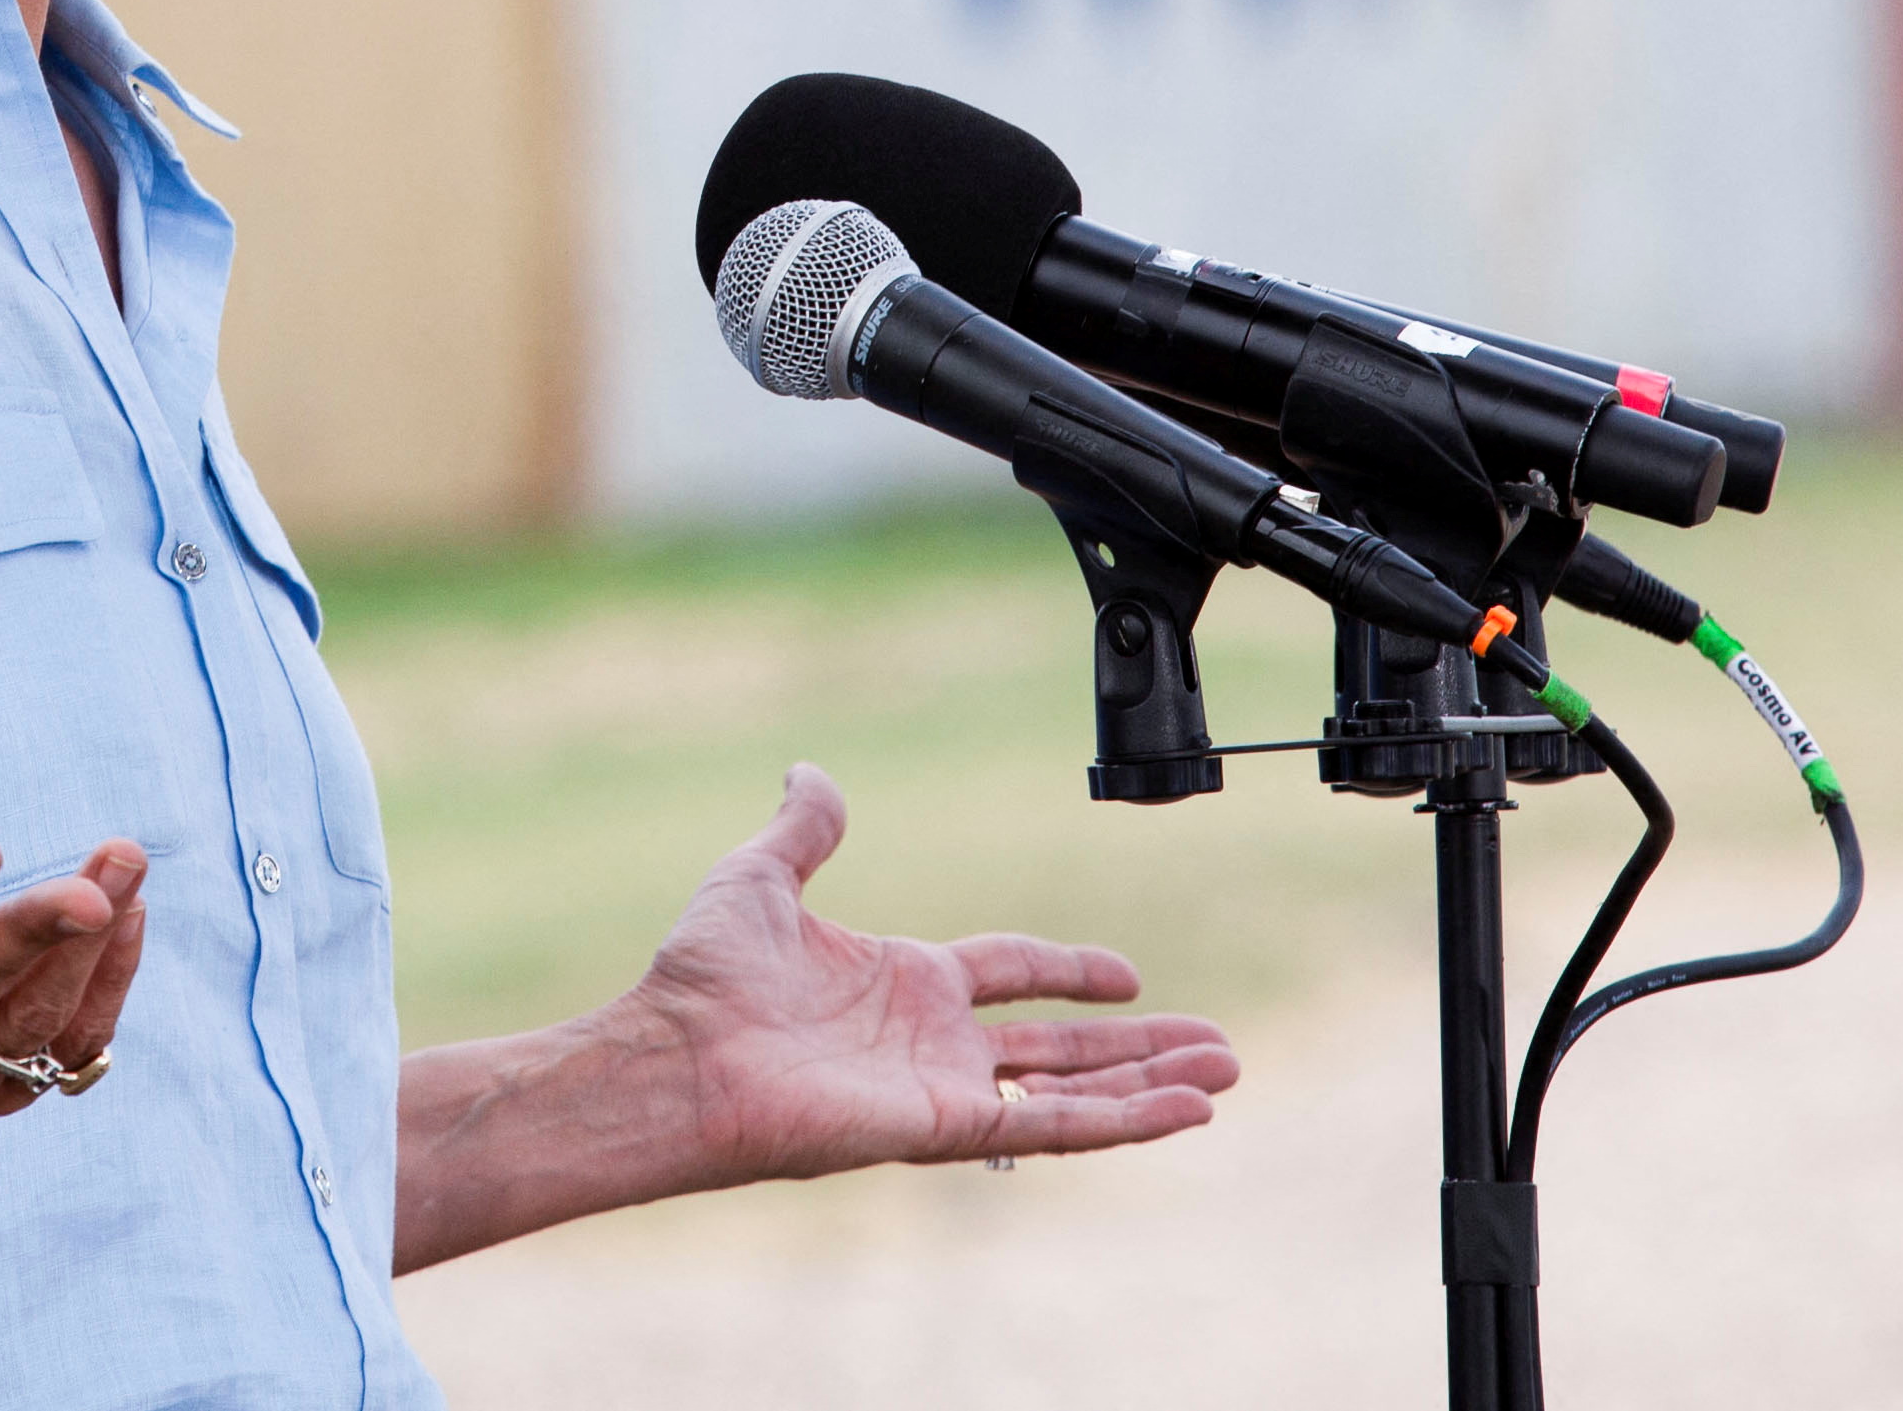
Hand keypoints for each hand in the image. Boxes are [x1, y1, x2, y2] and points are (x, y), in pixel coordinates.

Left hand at [622, 765, 1237, 1182]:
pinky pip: (1054, 1127)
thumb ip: (801, 831)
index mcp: (903, 981)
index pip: (1011, 973)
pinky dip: (1123, 1120)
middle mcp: (933, 1040)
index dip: (1068, 970)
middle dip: (1139, 1046)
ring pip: (1074, 1090)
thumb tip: (810, 773)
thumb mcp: (758, 878)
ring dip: (1150, 1084)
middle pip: (1062, 1045)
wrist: (677, 1053)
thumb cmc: (702, 978)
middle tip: (1216, 1045)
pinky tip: (1187, 1111)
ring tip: (1226, 1073)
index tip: (1126, 974)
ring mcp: (943, 1088)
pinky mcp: (945, 1128)